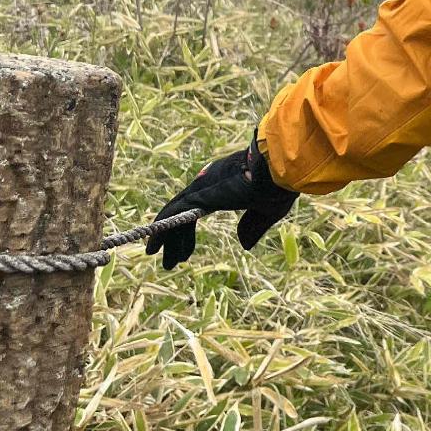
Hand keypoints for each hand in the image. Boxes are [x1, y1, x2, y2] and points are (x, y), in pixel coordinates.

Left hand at [146, 134, 296, 270]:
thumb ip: (253, 226)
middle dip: (174, 239)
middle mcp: (207, 184)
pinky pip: (172, 214)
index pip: (196, 210)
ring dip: (165, 239)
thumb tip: (244, 245)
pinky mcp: (197, 194)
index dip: (187, 233)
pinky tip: (153, 247)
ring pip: (173, 216)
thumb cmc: (277, 186)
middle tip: (170, 261)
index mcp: (223, 186)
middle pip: (181, 215)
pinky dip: (160, 230)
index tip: (185, 252)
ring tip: (158, 259)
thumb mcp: (267, 212)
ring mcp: (200, 188)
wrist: (278, 168)